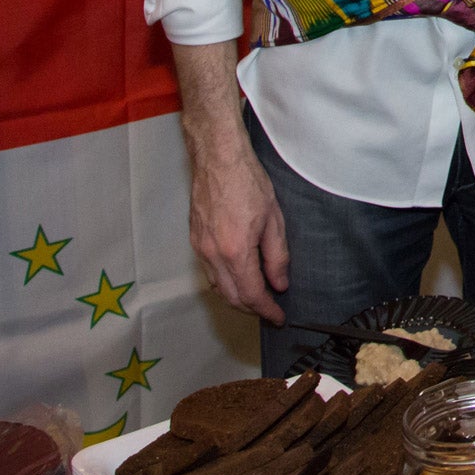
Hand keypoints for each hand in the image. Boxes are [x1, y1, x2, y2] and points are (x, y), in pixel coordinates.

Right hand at [172, 40, 287, 322]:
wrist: (217, 157)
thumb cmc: (247, 181)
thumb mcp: (274, 218)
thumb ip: (277, 255)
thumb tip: (279, 283)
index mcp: (235, 251)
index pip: (251, 294)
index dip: (266, 310)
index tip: (279, 318)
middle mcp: (213, 255)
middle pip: (231, 296)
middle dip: (251, 309)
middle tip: (271, 311)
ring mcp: (200, 248)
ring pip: (217, 286)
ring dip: (237, 297)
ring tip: (258, 297)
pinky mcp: (194, 239)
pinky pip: (209, 272)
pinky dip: (224, 282)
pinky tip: (238, 277)